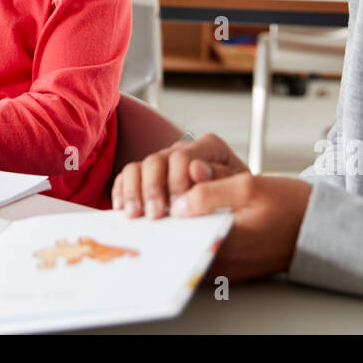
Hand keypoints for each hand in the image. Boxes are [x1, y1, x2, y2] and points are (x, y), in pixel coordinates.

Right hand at [112, 132, 248, 218]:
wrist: (241, 209)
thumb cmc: (241, 198)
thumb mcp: (240, 188)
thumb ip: (220, 177)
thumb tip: (196, 169)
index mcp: (209, 147)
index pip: (183, 157)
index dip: (177, 181)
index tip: (178, 206)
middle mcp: (183, 150)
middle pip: (156, 160)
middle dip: (153, 189)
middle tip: (155, 215)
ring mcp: (164, 162)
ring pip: (138, 167)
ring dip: (134, 191)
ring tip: (134, 215)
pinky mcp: (150, 176)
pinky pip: (128, 176)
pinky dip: (122, 190)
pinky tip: (121, 208)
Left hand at [172, 172, 312, 282]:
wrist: (319, 225)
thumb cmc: (291, 205)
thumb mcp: (250, 186)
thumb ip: (211, 192)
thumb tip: (180, 204)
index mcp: (228, 245)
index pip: (181, 233)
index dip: (173, 211)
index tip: (178, 192)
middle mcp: (226, 265)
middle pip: (185, 243)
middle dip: (180, 219)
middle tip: (190, 195)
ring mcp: (230, 269)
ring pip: (195, 247)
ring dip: (192, 226)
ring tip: (204, 203)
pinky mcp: (235, 268)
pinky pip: (208, 251)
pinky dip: (204, 234)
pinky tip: (213, 215)